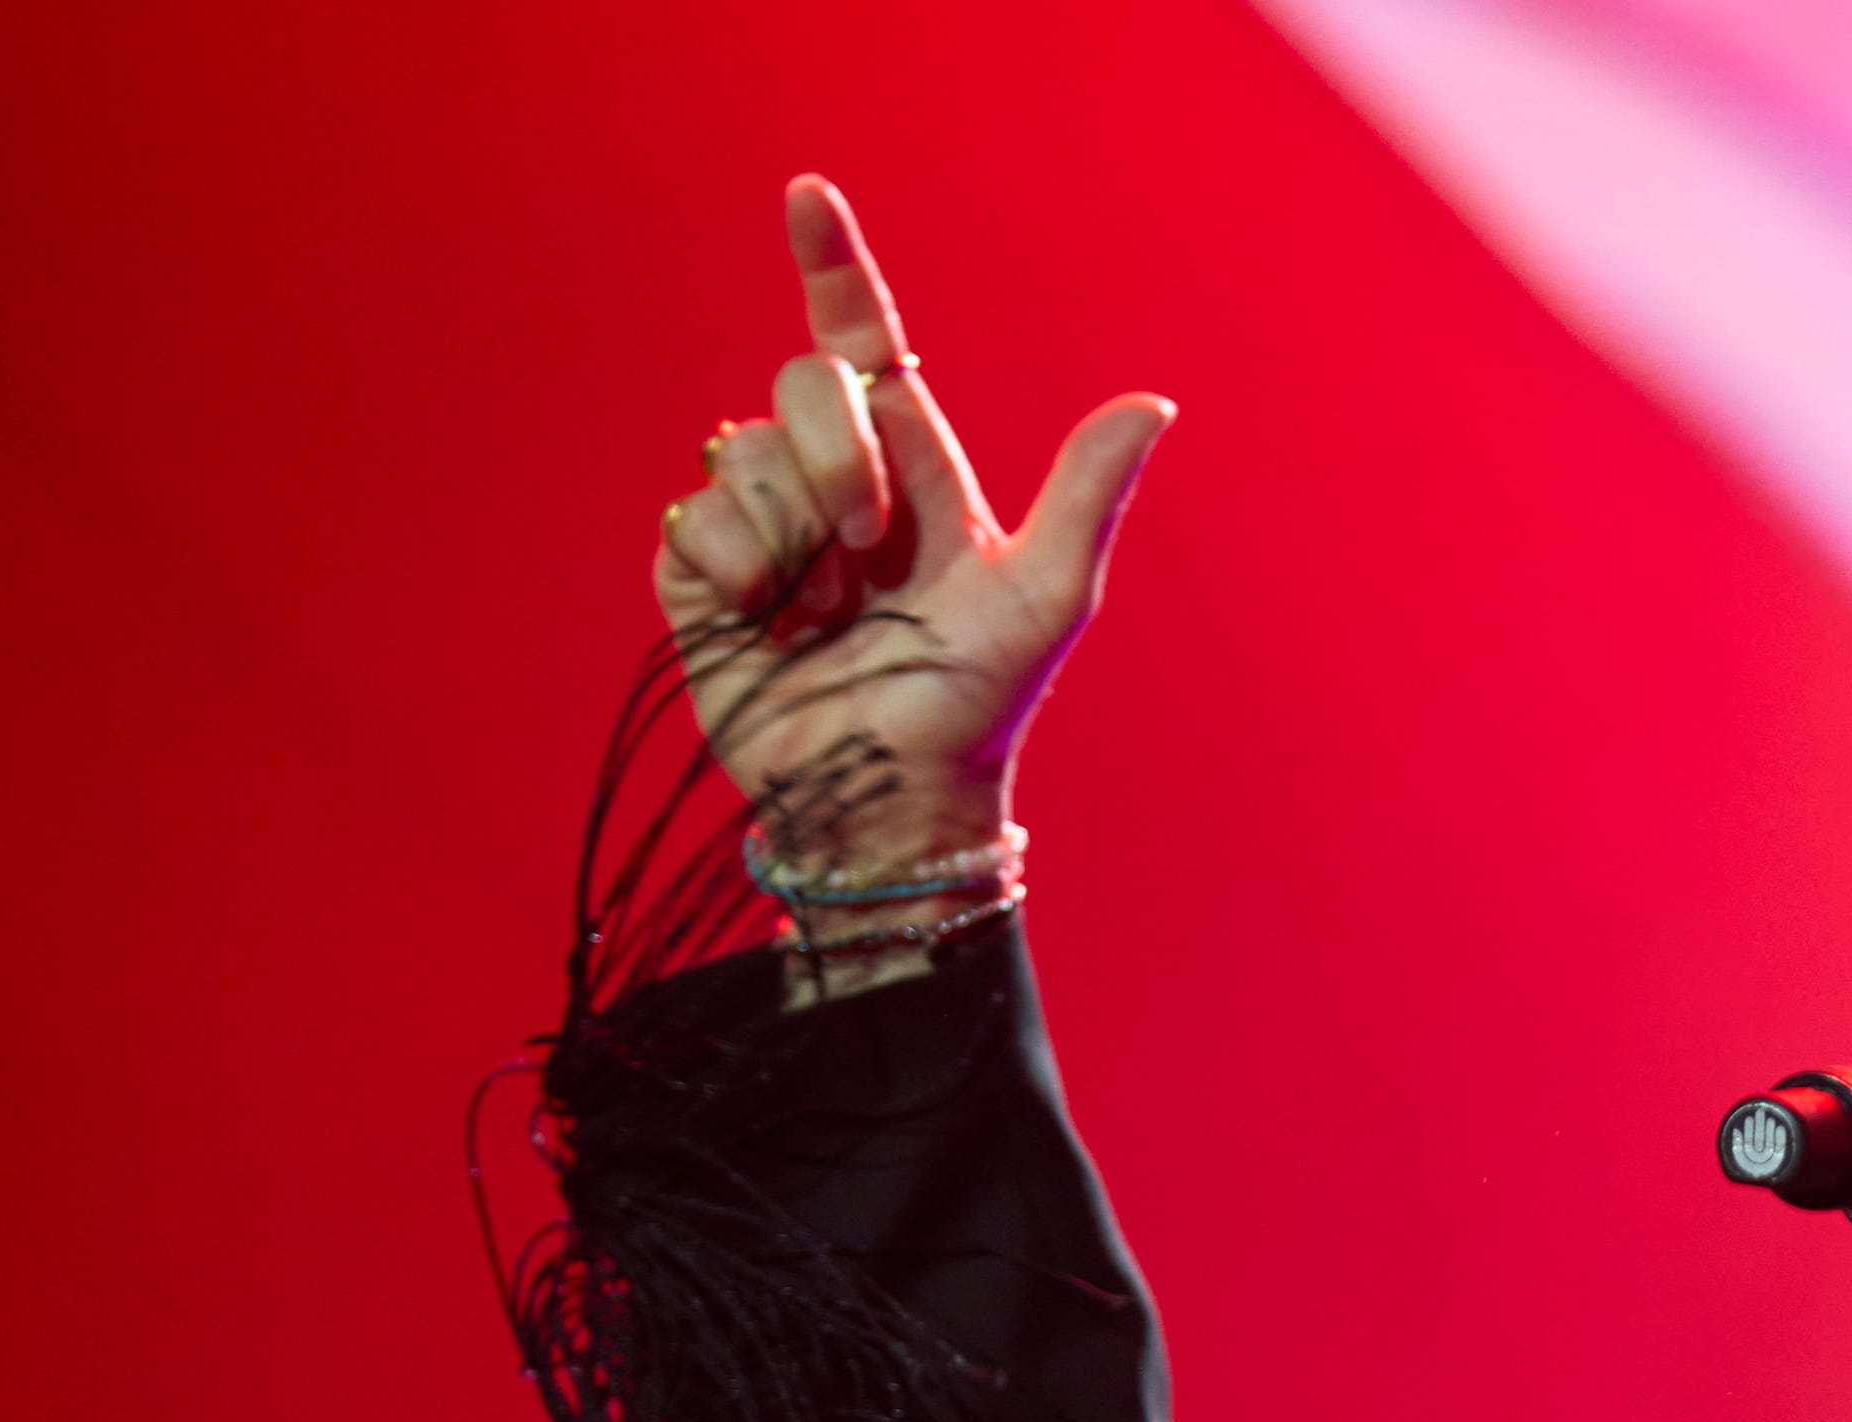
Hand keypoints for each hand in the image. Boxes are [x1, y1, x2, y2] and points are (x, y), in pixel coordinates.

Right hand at [655, 175, 1172, 869]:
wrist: (891, 795)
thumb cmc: (977, 703)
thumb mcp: (1047, 597)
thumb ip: (1086, 494)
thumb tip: (1155, 402)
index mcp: (912, 465)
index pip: (862, 341)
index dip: (833, 264)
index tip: (808, 195)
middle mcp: (831, 479)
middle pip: (800, 384)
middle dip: (835, 455)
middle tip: (868, 548)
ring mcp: (763, 523)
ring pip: (740, 450)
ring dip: (790, 533)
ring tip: (827, 607)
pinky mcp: (701, 573)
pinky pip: (696, 519)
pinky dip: (737, 569)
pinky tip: (769, 621)